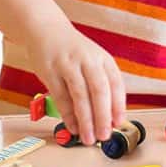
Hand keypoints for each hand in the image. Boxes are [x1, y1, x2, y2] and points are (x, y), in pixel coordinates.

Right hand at [27, 25, 126, 145]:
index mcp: (102, 58)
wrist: (46, 29)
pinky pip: (60, 96)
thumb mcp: (92, 60)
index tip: (119, 123)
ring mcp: (68, 64)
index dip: (118, 105)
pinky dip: (68, 115)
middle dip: (103, 116)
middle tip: (104, 135)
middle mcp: (87, 59)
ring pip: (80, 95)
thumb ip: (101, 85)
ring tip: (88, 137)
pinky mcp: (50, 70)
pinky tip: (73, 127)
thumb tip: (108, 118)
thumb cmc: (72, 51)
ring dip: (85, 120)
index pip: (116, 83)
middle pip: (99, 90)